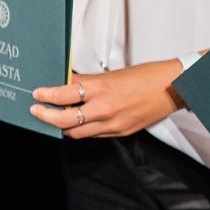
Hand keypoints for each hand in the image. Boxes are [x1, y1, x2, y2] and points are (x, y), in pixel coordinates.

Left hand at [30, 60, 182, 137]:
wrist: (174, 88)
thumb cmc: (148, 76)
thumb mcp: (114, 74)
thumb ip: (89, 81)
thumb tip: (69, 82)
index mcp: (102, 89)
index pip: (64, 95)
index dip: (46, 96)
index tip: (37, 94)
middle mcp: (104, 109)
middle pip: (64, 119)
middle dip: (46, 116)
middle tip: (36, 110)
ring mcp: (112, 124)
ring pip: (76, 132)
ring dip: (63, 125)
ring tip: (55, 117)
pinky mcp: (121, 132)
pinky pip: (94, 134)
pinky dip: (83, 129)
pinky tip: (80, 121)